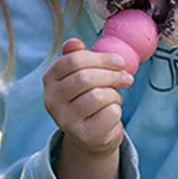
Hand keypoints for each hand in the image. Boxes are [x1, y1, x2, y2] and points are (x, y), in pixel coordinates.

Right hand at [43, 38, 133, 178]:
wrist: (91, 135)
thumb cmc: (88, 98)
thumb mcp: (81, 75)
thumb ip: (77, 57)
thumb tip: (74, 42)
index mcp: (50, 79)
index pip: (73, 60)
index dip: (101, 58)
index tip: (120, 61)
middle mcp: (52, 100)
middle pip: (85, 78)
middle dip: (112, 75)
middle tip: (127, 78)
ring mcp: (65, 120)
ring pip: (98, 96)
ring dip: (114, 94)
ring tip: (114, 97)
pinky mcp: (83, 135)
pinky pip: (109, 114)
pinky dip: (117, 110)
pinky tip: (111, 113)